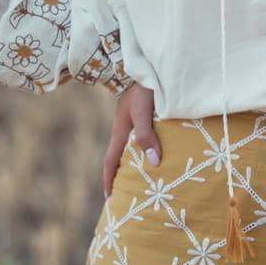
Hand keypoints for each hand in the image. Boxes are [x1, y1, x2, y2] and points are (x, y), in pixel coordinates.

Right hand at [103, 82, 161, 198]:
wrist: (141, 65)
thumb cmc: (141, 88)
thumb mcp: (143, 112)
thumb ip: (146, 135)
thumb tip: (154, 162)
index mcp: (120, 132)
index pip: (110, 162)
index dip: (109, 180)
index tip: (110, 198)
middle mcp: (124, 130)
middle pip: (119, 159)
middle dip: (121, 177)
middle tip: (128, 194)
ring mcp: (131, 122)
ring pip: (130, 149)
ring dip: (134, 164)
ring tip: (145, 178)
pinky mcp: (141, 115)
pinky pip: (140, 138)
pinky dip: (144, 150)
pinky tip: (156, 152)